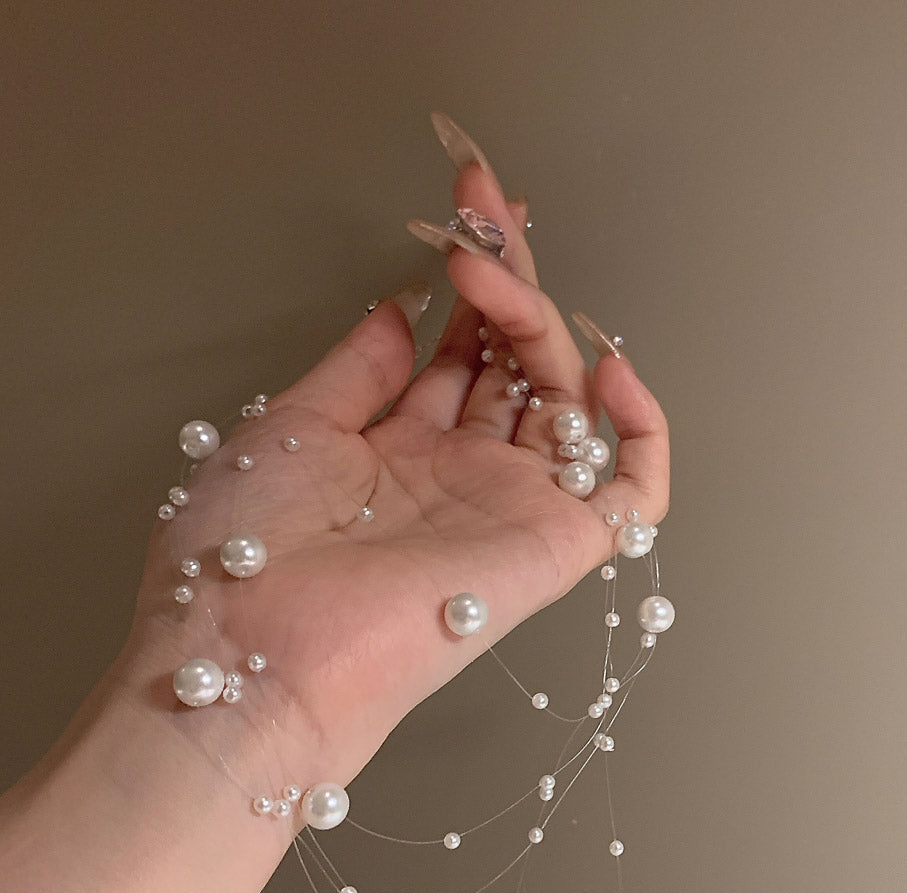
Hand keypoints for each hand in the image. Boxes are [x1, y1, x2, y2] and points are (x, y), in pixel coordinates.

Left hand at [119, 114, 669, 816]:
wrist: (255, 655)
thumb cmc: (248, 553)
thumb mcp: (290, 427)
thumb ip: (357, 368)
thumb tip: (399, 307)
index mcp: (397, 453)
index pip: (462, 353)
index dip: (470, 281)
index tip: (465, 208)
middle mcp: (459, 476)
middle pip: (515, 363)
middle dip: (507, 277)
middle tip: (484, 207)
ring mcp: (508, 507)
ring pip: (565, 401)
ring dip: (542, 323)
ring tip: (493, 270)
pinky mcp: (552, 546)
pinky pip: (632, 492)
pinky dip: (643, 433)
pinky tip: (610, 369)